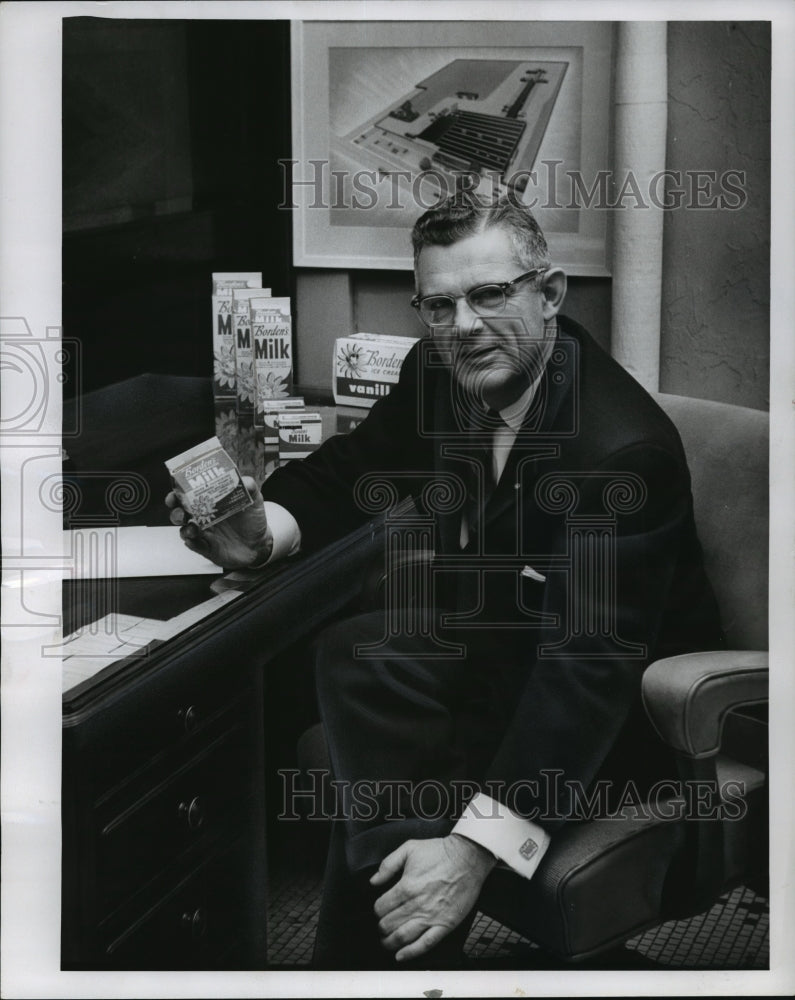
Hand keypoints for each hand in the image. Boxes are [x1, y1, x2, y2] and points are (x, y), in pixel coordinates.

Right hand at [165, 476, 272, 568]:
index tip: (175, 494)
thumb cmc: (252, 520)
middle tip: (181, 513)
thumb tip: (245, 480)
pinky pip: (195, 547)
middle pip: (181, 514)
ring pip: (185, 531)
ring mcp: (204, 534)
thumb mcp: (254, 500)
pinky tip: (192, 541)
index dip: (177, 495)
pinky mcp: (208, 549)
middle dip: (176, 513)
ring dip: (184, 529)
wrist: (260, 543)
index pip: (188, 496)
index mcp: (210, 504)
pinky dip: (192, 544)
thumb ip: (250, 487)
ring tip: (192, 528)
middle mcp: (203, 518)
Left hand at [370, 834, 496, 962]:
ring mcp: (431, 917)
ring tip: (387, 941)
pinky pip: (425, 944)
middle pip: (388, 924)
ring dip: (390, 942)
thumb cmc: (441, 852)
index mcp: (406, 886)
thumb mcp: (409, 848)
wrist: (468, 858)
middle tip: (382, 926)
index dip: (377, 910)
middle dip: (381, 927)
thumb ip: (388, 864)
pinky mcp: (445, 925)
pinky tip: (401, 955)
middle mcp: (417, 904)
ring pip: (402, 937)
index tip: (379, 909)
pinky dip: (410, 953)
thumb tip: (374, 880)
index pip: (381, 907)